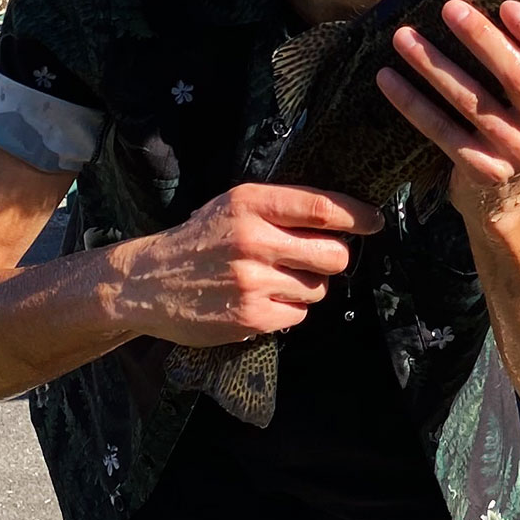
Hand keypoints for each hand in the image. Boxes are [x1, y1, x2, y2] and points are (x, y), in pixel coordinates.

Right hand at [108, 182, 382, 345]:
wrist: (145, 283)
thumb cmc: (196, 241)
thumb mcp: (230, 206)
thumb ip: (278, 208)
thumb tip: (339, 218)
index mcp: (250, 203)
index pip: (321, 208)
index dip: (357, 216)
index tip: (374, 221)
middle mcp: (253, 239)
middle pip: (333, 254)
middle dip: (333, 258)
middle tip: (315, 260)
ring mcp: (252, 281)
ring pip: (318, 288)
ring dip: (306, 287)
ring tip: (274, 281)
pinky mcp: (251, 316)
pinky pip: (299, 316)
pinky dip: (287, 311)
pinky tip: (261, 301)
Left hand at [376, 0, 519, 218]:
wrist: (505, 198)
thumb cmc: (513, 126)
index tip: (506, 5)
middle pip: (517, 77)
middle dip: (481, 39)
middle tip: (450, 9)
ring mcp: (517, 152)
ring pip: (473, 102)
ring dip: (435, 65)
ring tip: (403, 37)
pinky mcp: (483, 170)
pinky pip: (442, 131)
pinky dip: (412, 103)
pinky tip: (388, 79)